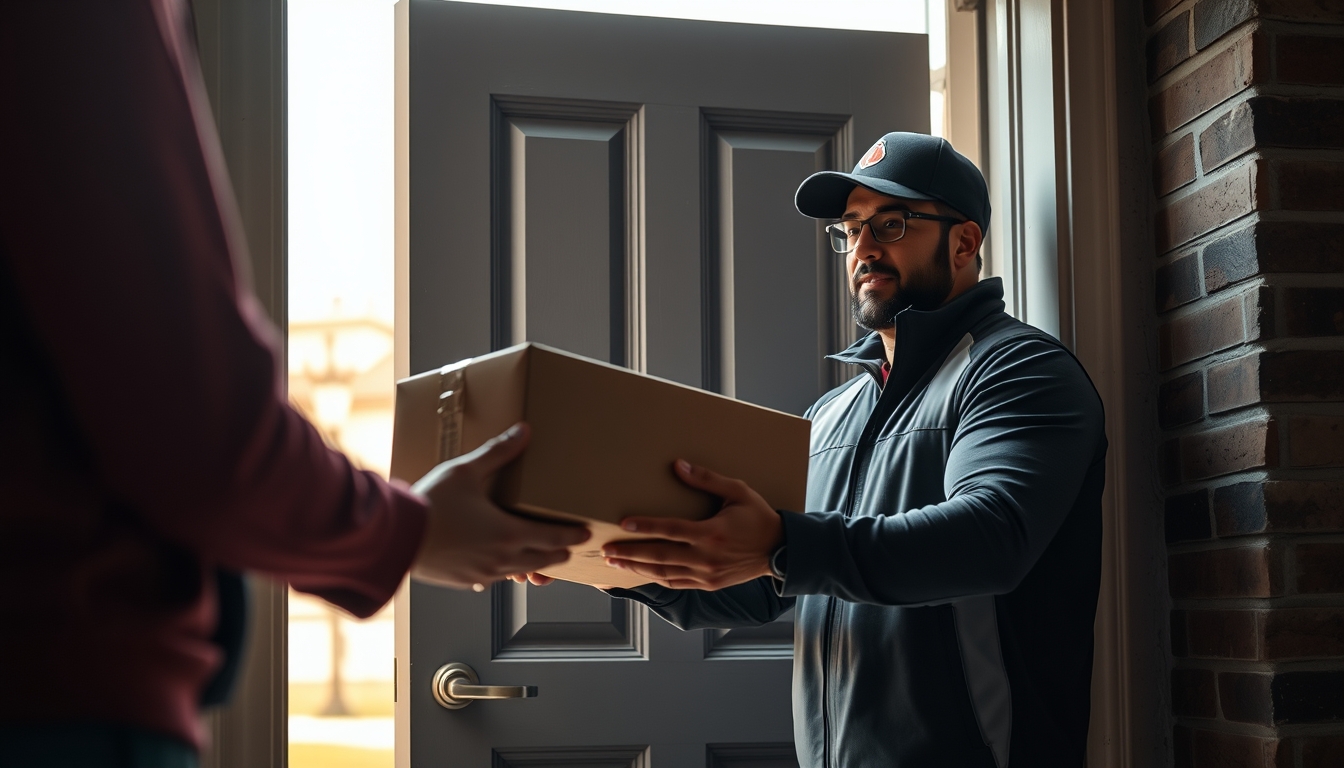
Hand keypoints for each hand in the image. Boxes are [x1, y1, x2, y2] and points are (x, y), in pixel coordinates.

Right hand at [410, 423, 589, 589]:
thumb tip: (524, 431)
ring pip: (519, 573)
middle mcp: (501, 559)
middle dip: (559, 553)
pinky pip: (492, 579)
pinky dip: (502, 571)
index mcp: (509, 533)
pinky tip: (498, 565)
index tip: (584, 532)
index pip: (554, 537)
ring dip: (534, 564)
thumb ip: (498, 452)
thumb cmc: (432, 503)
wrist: (396, 537)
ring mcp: (483, 574)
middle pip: (543, 560)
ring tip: (540, 557)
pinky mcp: (464, 580)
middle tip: (568, 546)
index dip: (572, 534)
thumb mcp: (466, 471)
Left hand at [601, 460, 781, 589]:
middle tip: (606, 550)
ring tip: (615, 562)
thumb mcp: (737, 491)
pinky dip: (656, 579)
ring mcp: (707, 574)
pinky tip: (641, 573)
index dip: (646, 526)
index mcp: (712, 532)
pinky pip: (677, 583)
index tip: (624, 523)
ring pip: (664, 573)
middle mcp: (707, 557)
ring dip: (638, 567)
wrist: (780, 550)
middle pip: (660, 555)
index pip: (671, 529)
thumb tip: (678, 466)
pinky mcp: (709, 584)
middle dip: (630, 553)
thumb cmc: (758, 517)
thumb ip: (706, 479)